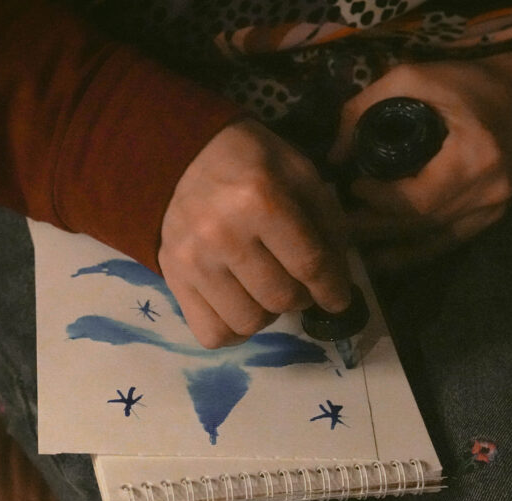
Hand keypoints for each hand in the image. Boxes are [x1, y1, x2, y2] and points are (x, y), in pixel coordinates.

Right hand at [159, 119, 351, 347]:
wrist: (181, 155)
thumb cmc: (251, 163)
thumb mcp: (300, 175)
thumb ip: (327, 226)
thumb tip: (338, 283)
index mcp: (261, 200)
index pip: (309, 265)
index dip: (332, 290)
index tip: (338, 299)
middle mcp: (222, 234)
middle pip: (281, 298)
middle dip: (300, 297)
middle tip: (297, 283)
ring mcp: (193, 260)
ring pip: (249, 322)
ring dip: (268, 314)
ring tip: (266, 290)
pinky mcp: (173, 278)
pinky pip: (212, 334)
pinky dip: (234, 330)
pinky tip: (240, 305)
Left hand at [330, 32, 511, 269]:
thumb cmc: (468, 84)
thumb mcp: (413, 78)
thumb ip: (365, 109)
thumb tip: (333, 156)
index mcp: (477, 156)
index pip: (419, 199)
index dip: (380, 201)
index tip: (352, 186)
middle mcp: (489, 191)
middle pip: (422, 225)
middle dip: (375, 228)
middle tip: (337, 225)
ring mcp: (493, 210)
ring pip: (433, 242)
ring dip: (389, 248)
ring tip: (352, 247)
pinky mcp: (490, 219)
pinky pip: (446, 244)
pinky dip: (412, 253)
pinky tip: (382, 257)